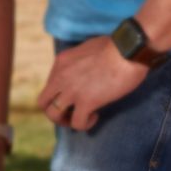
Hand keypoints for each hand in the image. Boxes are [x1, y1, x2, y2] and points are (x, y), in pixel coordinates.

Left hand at [36, 36, 150, 131]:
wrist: (128, 49)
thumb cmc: (116, 46)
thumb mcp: (87, 48)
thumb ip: (80, 61)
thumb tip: (85, 70)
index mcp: (61, 62)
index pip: (50, 84)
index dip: (60, 94)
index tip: (75, 95)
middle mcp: (61, 76)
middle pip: (42, 102)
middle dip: (54, 111)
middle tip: (70, 113)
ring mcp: (72, 90)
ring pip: (53, 115)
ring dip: (65, 121)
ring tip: (81, 118)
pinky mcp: (86, 102)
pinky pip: (77, 123)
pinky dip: (84, 124)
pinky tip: (95, 116)